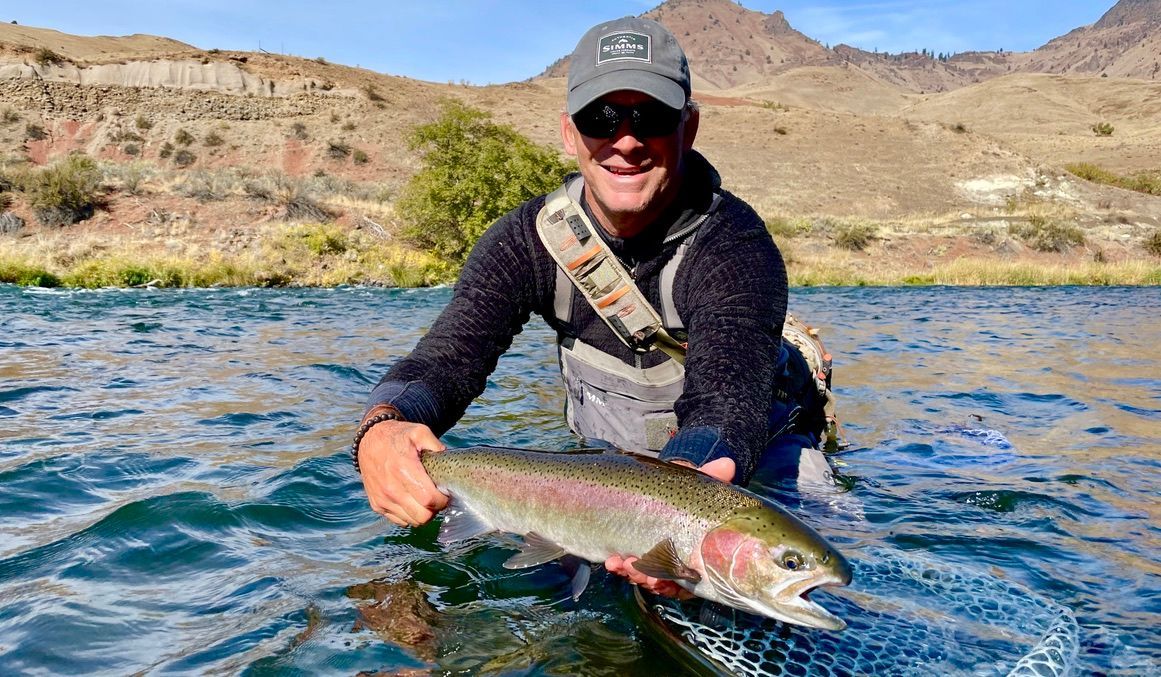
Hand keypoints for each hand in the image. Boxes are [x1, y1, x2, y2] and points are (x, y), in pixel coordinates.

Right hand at [357, 418, 447, 526]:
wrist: (369, 440)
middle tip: (436, 498)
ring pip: (412, 521)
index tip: (445, 494)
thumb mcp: (418, 432)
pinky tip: (412, 501)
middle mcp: (391, 488)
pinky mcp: (377, 504)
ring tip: (424, 499)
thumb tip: (447, 458)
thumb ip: (435, 444)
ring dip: (422, 513)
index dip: (442, 500)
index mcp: (404, 470)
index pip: (428, 499)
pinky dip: (409, 515)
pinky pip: (399, 520)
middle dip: (434, 509)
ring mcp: (382, 498)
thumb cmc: (397, 436)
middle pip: (422, 516)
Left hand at [604, 456, 735, 597]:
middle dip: (646, 578)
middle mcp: (678, 562)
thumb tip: (728, 464)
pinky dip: (619, 568)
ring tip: (618, 563)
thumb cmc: (683, 488)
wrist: (659, 484)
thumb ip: (711, 476)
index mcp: (696, 552)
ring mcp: (656, 560)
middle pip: (665, 582)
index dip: (674, 583)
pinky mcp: (635, 555)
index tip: (658, 579)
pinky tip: (610, 561)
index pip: (689, 579)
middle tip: (632, 566)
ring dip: (631, 573)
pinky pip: (629, 569)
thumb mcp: (695, 483)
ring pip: (645, 577)